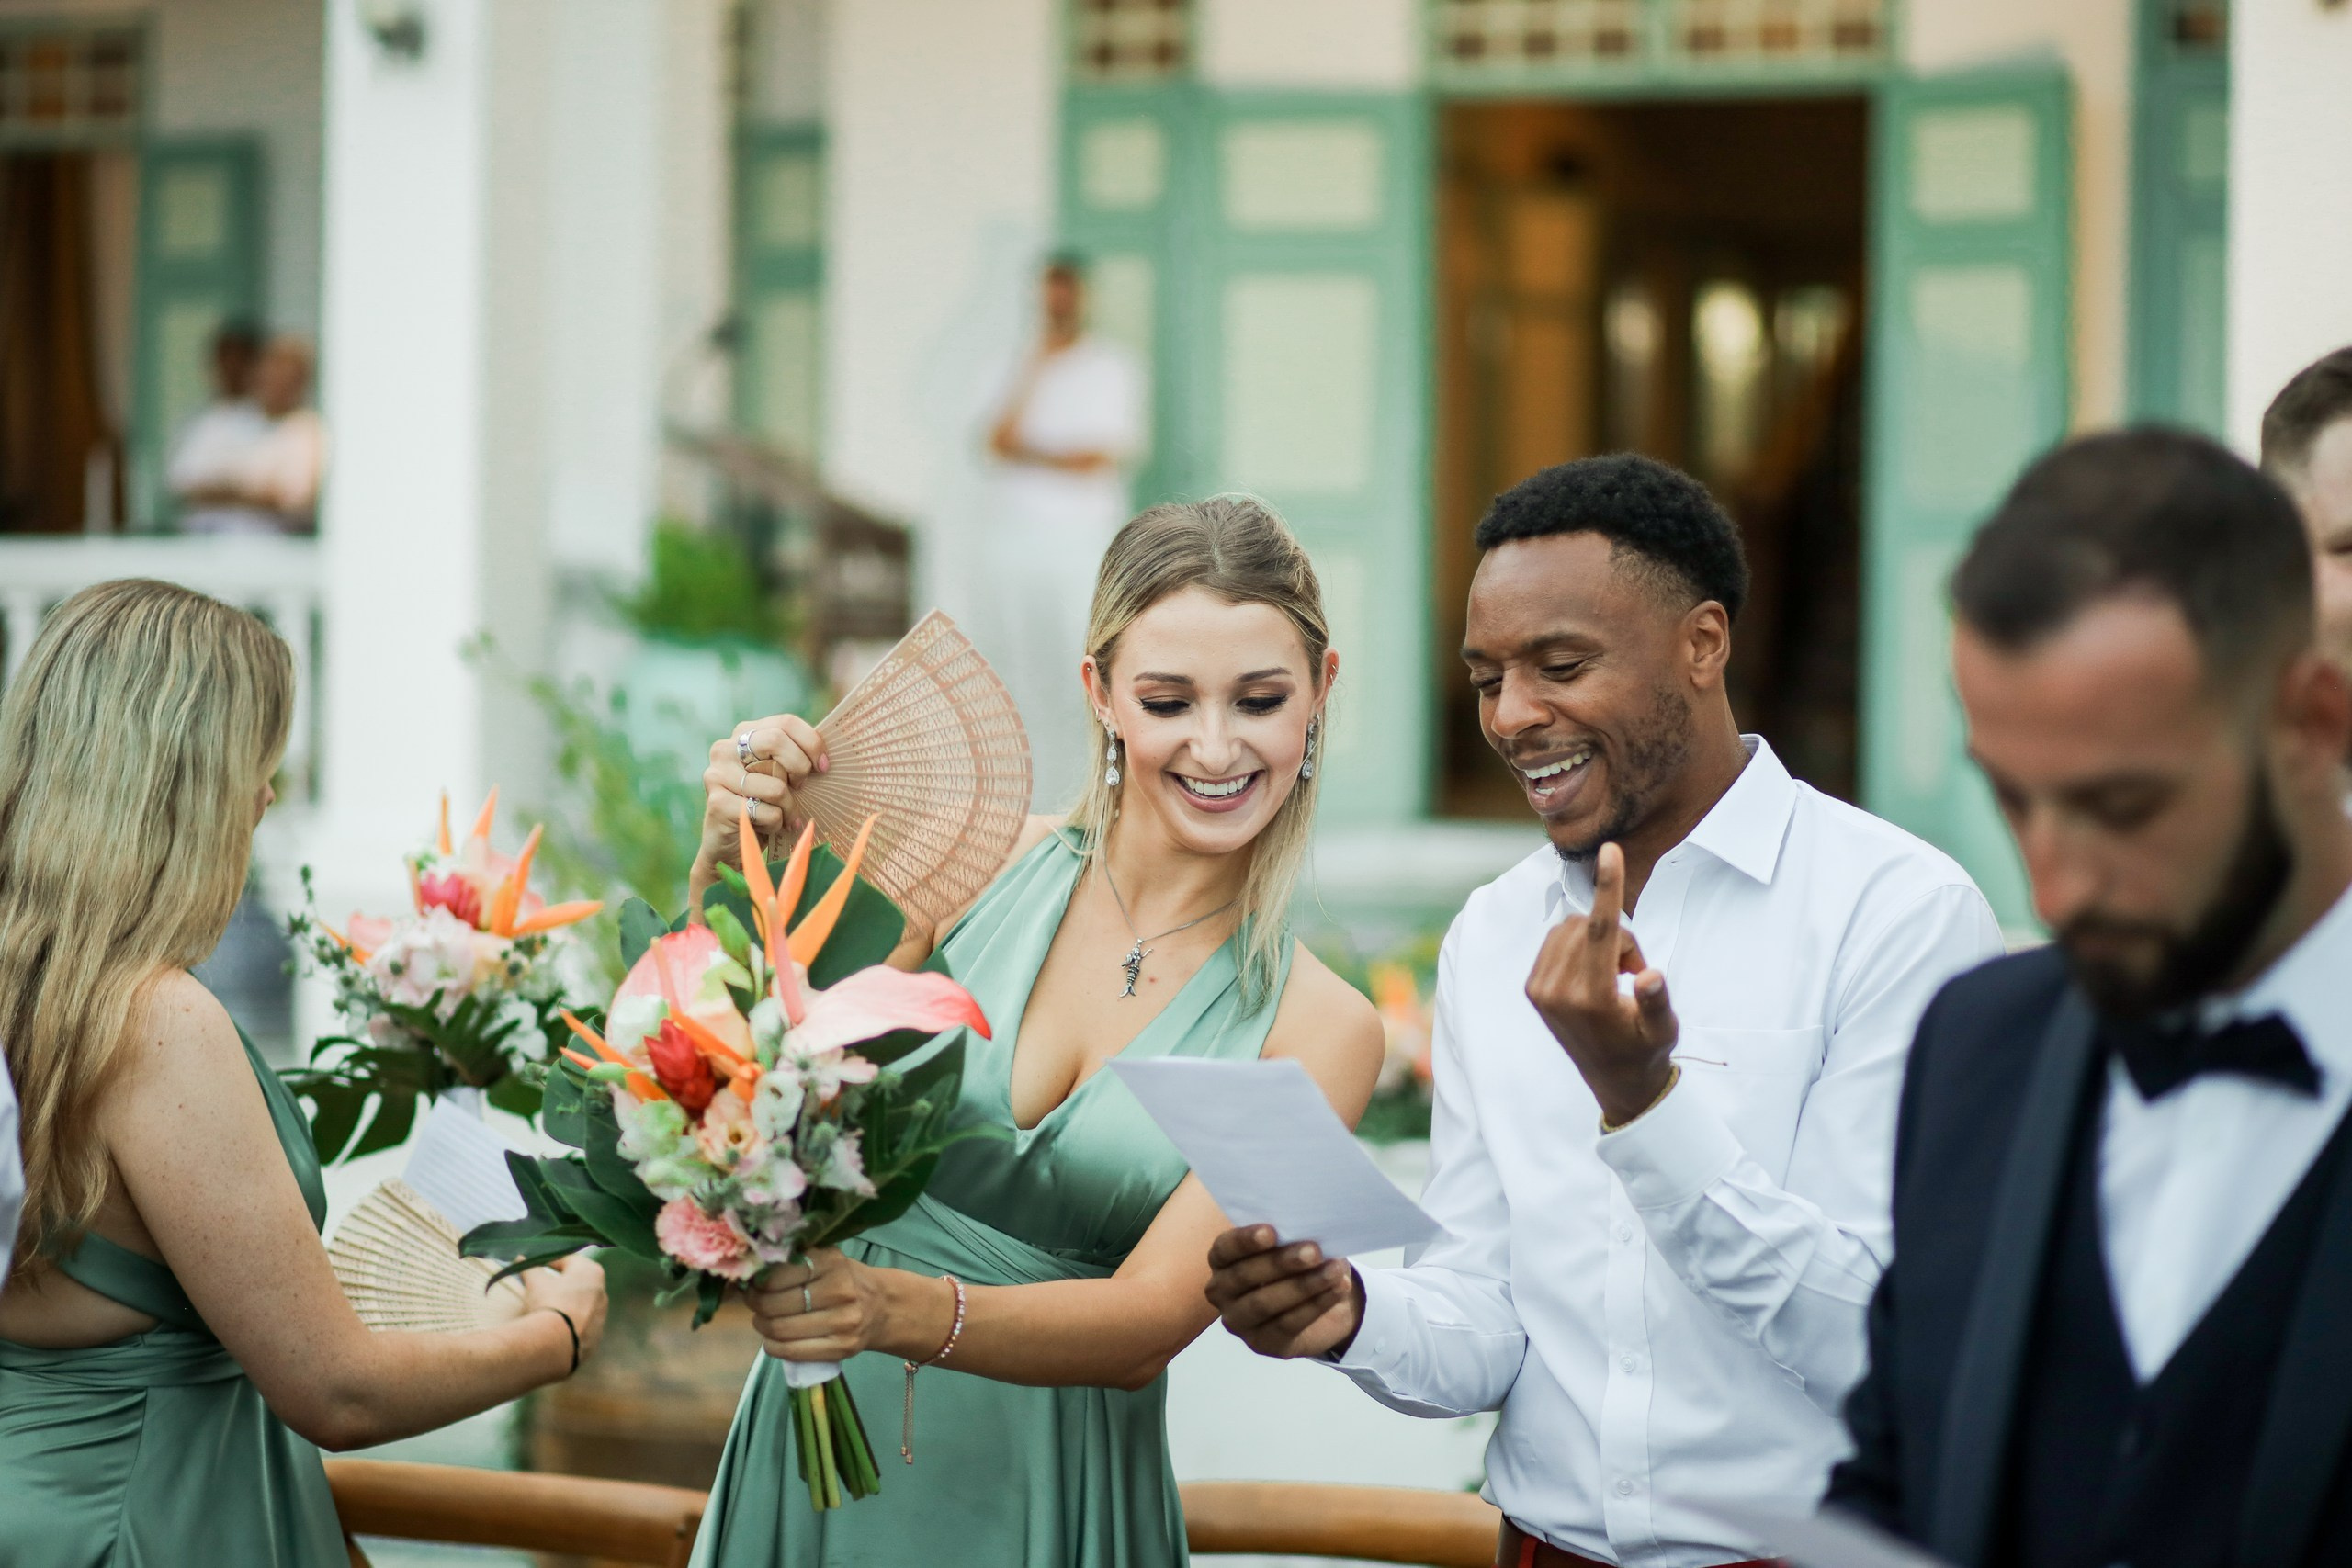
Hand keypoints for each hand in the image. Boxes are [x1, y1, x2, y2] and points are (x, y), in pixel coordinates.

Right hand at [519, 1254, 607, 1372]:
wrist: (557, 1343)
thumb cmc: (548, 1304)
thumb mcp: (535, 1283)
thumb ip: (530, 1268)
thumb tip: (520, 1258)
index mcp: (591, 1271)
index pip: (568, 1261)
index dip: (550, 1263)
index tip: (536, 1268)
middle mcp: (602, 1291)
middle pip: (578, 1283)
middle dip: (561, 1283)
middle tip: (542, 1287)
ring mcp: (601, 1315)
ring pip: (582, 1305)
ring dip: (567, 1304)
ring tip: (548, 1309)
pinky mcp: (597, 1335)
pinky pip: (581, 1325)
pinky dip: (570, 1324)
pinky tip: (556, 1328)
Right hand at [692, 715, 826, 904]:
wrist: (734, 842)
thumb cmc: (764, 804)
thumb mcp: (780, 774)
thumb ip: (795, 756)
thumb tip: (826, 755)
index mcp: (744, 734)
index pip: (785, 723)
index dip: (811, 743)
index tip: (823, 766)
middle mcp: (725, 749)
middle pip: (776, 741)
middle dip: (800, 768)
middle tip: (802, 788)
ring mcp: (717, 775)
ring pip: (776, 786)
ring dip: (789, 808)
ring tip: (783, 816)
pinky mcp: (717, 803)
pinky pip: (766, 812)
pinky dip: (775, 824)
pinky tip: (766, 827)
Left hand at [748, 1249, 925, 1362]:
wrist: (882, 1307)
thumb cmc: (843, 1280)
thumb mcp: (825, 1260)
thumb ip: (793, 1263)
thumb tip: (748, 1275)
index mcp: (831, 1261)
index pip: (778, 1274)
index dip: (758, 1282)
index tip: (753, 1283)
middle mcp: (840, 1290)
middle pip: (776, 1304)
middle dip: (756, 1305)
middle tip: (755, 1303)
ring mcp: (843, 1321)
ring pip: (781, 1329)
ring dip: (762, 1326)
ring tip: (763, 1321)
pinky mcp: (842, 1347)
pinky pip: (792, 1351)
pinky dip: (773, 1347)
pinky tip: (773, 1340)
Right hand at [1203, 1226, 1362, 1359]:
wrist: (1320, 1304)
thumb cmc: (1298, 1264)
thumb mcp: (1292, 1244)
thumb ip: (1289, 1235)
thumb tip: (1308, 1225)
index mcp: (1221, 1260)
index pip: (1225, 1249)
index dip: (1245, 1241)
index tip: (1271, 1232)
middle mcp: (1221, 1292)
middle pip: (1245, 1276)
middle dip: (1281, 1262)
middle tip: (1313, 1251)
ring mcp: (1238, 1322)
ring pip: (1265, 1303)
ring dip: (1303, 1285)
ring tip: (1334, 1270)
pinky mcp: (1262, 1344)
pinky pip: (1288, 1324)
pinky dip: (1316, 1305)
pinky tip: (1338, 1289)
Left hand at [1525, 841, 1677, 1125]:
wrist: (1615, 1082)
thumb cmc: (1647, 1051)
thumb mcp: (1662, 1029)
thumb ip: (1656, 1000)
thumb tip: (1648, 976)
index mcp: (1591, 998)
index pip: (1601, 930)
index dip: (1609, 887)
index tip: (1609, 850)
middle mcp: (1557, 992)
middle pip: (1591, 926)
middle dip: (1619, 938)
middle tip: (1633, 973)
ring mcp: (1540, 989)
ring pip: (1572, 928)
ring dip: (1598, 940)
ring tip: (1614, 978)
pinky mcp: (1532, 988)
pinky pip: (1557, 940)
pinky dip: (1578, 946)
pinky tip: (1592, 977)